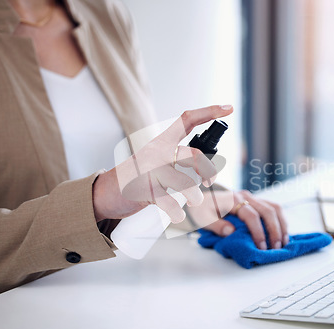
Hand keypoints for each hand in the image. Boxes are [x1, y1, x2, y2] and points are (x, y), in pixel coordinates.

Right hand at [92, 105, 232, 222]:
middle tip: (209, 182)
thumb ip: (177, 158)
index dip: (209, 112)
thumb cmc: (138, 176)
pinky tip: (179, 215)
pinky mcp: (145, 190)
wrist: (106, 192)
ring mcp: (150, 171)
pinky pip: (169, 203)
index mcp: (162, 142)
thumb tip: (208, 168)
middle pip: (194, 155)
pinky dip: (177, 212)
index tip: (227, 107)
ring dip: (195, 196)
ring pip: (185, 182)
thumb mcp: (156, 159)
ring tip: (195, 202)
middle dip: (209, 170)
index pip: (187, 120)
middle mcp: (157, 152)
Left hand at [187, 190, 288, 249]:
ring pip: (274, 208)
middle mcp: (246, 196)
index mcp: (233, 199)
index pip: (252, 215)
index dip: (258, 232)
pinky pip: (274, 208)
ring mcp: (253, 198)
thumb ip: (216, 226)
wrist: (202, 199)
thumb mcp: (203, 218)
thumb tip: (231, 232)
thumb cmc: (203, 210)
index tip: (261, 247)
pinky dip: (281, 220)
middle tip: (275, 248)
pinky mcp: (257, 202)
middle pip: (268, 210)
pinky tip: (282, 233)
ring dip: (282, 225)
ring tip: (283, 242)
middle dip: (274, 230)